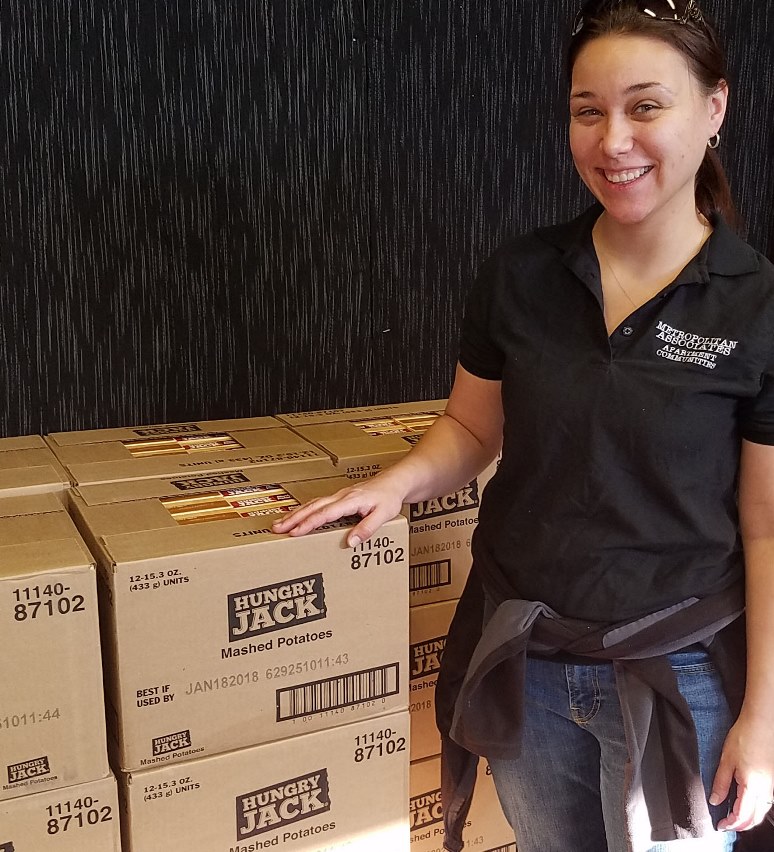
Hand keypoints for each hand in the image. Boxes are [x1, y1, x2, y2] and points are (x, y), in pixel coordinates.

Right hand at [271, 477, 405, 547]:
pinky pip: (317, 503)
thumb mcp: (383, 515)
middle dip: (293, 518)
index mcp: (350, 500)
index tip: (294, 533)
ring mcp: (339, 496)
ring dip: (295, 513)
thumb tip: (350, 542)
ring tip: (279, 524)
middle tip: (276, 528)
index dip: (308, 523)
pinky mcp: (339, 498)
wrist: (395, 482)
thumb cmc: (389, 498)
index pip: (325, 513)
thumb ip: (367, 528)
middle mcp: (341, 496)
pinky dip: (304, 510)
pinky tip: (297, 516)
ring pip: (312, 504)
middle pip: (312, 506)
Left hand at [710, 714, 773, 830]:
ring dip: (748, 817)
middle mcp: (766, 791)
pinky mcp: (772, 779)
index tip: (719, 825)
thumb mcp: (726, 760)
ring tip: (732, 816)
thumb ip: (721, 783)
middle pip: (754, 818)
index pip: (742, 816)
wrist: (762, 723)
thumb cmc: (744, 737)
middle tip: (726, 824)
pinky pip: (765, 801)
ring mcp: (771, 786)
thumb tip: (715, 801)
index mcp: (753, 788)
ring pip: (761, 811)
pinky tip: (745, 803)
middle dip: (740, 825)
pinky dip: (755, 808)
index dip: (730, 824)